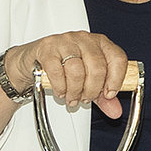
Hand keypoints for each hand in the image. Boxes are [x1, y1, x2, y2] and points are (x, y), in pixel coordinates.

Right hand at [8, 31, 133, 116]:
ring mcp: (65, 41)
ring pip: (76, 70)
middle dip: (92, 89)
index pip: (117, 58)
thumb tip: (115, 111)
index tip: (109, 94)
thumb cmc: (64, 67)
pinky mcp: (47, 48)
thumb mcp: (88, 82)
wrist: (33, 61)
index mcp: (100, 44)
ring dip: (75, 91)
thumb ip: (103, 97)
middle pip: (97, 66)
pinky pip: (57, 71)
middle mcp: (85, 39)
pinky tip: (61, 91)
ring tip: (72, 98)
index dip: (116, 79)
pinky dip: (60, 86)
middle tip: (86, 99)